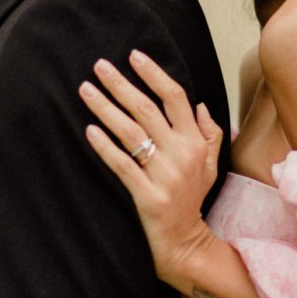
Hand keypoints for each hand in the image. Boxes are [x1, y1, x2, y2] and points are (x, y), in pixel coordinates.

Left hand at [79, 50, 222, 285]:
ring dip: (105, 108)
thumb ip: (210, 134)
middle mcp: (181, 154)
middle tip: (99, 66)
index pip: (174, 98)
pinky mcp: (147, 194)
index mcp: (195, 142)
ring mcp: (164, 175)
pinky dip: (105, 146)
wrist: (185, 241)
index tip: (133, 56)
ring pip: (130, 132)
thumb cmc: (193, 199)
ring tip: (85, 90)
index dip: (153, 74)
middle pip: (146, 109)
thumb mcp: (211, 166)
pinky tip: (89, 130)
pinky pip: (122, 164)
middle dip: (120, 84)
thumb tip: (199, 105)